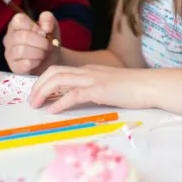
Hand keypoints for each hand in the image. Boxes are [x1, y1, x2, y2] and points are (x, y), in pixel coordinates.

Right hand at [3, 12, 60, 74]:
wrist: (51, 59)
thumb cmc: (48, 39)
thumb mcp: (51, 25)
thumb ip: (48, 18)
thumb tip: (45, 27)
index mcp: (16, 25)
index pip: (18, 20)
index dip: (34, 27)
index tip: (44, 33)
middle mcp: (9, 38)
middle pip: (22, 36)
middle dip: (41, 42)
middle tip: (48, 45)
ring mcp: (9, 53)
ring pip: (21, 50)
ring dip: (39, 52)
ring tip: (45, 53)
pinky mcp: (14, 67)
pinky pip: (23, 64)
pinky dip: (36, 62)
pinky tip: (39, 60)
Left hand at [29, 64, 154, 113]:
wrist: (150, 85)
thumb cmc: (132, 88)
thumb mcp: (108, 85)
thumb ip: (93, 89)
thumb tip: (79, 99)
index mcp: (88, 70)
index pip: (59, 70)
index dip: (43, 81)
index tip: (37, 94)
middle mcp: (87, 71)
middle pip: (53, 72)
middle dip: (37, 85)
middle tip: (31, 101)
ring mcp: (93, 79)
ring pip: (58, 79)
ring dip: (42, 92)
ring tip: (36, 105)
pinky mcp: (99, 90)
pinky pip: (73, 94)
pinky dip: (59, 103)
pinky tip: (52, 111)